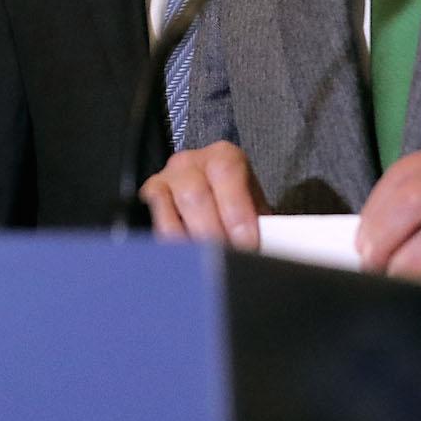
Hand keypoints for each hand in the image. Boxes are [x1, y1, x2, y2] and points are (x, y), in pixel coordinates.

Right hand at [139, 142, 268, 248]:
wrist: (217, 203)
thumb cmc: (237, 209)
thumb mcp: (254, 211)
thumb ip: (260, 224)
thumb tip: (271, 246)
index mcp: (223, 157)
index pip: (226, 173)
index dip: (236, 210)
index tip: (247, 242)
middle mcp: (190, 162)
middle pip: (195, 195)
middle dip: (213, 233)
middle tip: (227, 257)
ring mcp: (166, 178)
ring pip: (169, 209)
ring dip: (190, 241)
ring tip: (207, 263)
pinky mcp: (149, 198)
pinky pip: (154, 222)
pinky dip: (170, 243)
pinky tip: (186, 258)